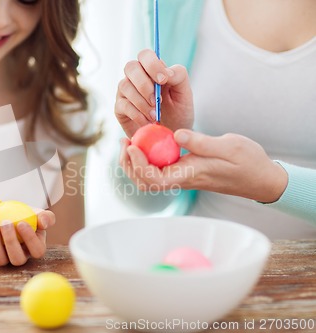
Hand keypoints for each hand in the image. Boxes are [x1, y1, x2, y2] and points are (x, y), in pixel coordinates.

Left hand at [0, 210, 55, 265]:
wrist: (14, 216)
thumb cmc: (29, 216)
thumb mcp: (40, 214)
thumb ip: (46, 217)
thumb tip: (44, 223)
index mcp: (36, 249)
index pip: (37, 250)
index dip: (30, 239)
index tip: (21, 223)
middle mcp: (21, 258)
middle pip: (17, 259)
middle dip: (11, 242)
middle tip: (5, 223)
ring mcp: (6, 259)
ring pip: (0, 260)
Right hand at [115, 49, 193, 135]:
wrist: (171, 134)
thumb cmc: (178, 112)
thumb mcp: (185, 93)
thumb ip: (179, 77)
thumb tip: (166, 72)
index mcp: (152, 70)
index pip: (145, 55)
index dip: (152, 65)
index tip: (163, 80)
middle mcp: (136, 78)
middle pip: (130, 67)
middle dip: (144, 83)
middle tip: (157, 101)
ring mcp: (126, 93)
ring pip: (125, 86)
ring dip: (142, 102)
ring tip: (155, 116)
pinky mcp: (120, 109)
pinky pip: (123, 105)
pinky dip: (137, 114)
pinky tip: (147, 122)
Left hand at [119, 129, 287, 202]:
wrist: (260, 177)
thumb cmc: (247, 162)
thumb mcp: (228, 147)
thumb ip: (200, 142)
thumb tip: (175, 134)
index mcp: (189, 176)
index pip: (153, 178)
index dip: (138, 164)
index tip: (132, 144)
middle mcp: (181, 179)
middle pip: (144, 182)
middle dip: (129, 164)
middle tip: (125, 141)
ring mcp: (181, 177)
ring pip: (147, 178)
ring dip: (134, 163)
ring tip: (130, 142)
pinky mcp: (182, 171)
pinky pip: (157, 169)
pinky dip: (145, 159)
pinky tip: (145, 142)